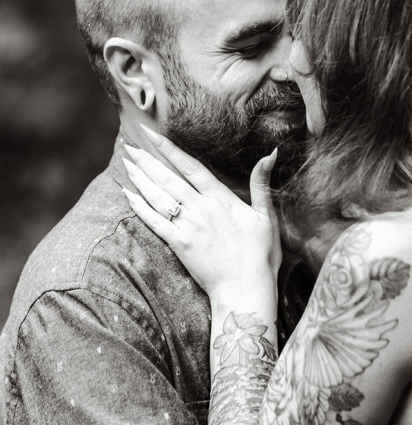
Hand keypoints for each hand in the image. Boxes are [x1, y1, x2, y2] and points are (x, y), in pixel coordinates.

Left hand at [121, 127, 281, 302]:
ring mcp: (188, 227)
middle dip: (147, 161)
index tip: (152, 134)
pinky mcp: (180, 246)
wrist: (245, 290)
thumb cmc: (260, 255)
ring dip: (141, 180)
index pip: (191, 167)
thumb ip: (262, 183)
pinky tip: (128, 196)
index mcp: (221, 198)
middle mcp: (201, 209)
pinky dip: (140, 208)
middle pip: (169, 179)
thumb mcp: (266, 215)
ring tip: (126, 164)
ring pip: (159, 198)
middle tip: (128, 146)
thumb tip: (271, 152)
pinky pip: (155, 223)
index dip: (170, 149)